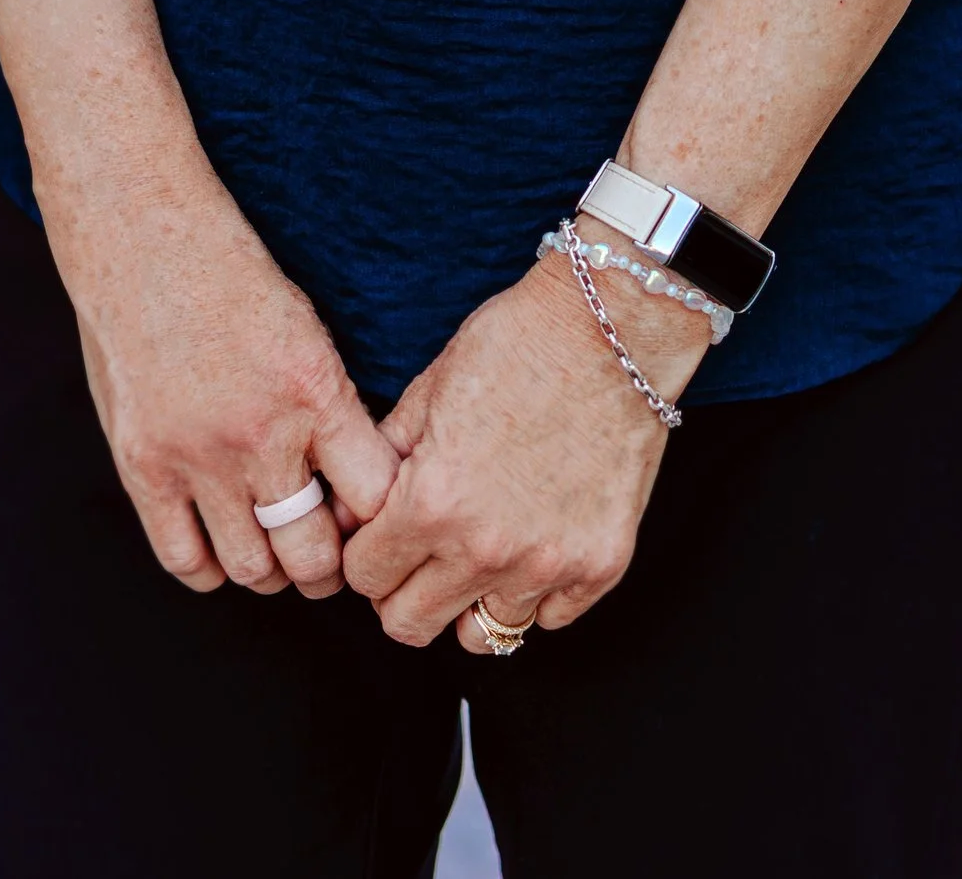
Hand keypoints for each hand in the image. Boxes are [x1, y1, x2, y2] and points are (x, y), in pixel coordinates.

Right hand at [55, 178, 397, 602]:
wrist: (145, 237)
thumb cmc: (232, 275)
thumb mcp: (306, 330)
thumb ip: (328, 407)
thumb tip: (357, 481)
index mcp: (315, 390)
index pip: (374, 499)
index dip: (380, 521)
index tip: (373, 519)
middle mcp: (261, 434)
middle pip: (314, 554)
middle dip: (328, 566)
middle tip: (324, 554)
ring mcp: (198, 457)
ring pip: (253, 568)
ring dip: (271, 571)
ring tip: (274, 552)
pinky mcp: (144, 467)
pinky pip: (185, 559)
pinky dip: (210, 567)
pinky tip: (221, 544)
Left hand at [341, 247, 711, 651]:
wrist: (611, 326)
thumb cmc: (517, 343)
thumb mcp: (428, 389)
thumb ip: (381, 460)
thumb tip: (350, 515)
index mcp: (432, 504)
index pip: (365, 578)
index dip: (367, 551)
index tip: (383, 532)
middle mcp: (486, 550)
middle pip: (410, 625)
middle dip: (402, 589)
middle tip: (420, 551)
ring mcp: (548, 565)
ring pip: (481, 635)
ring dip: (470, 598)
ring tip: (480, 550)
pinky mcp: (600, 566)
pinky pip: (548, 618)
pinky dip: (535, 592)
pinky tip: (535, 539)